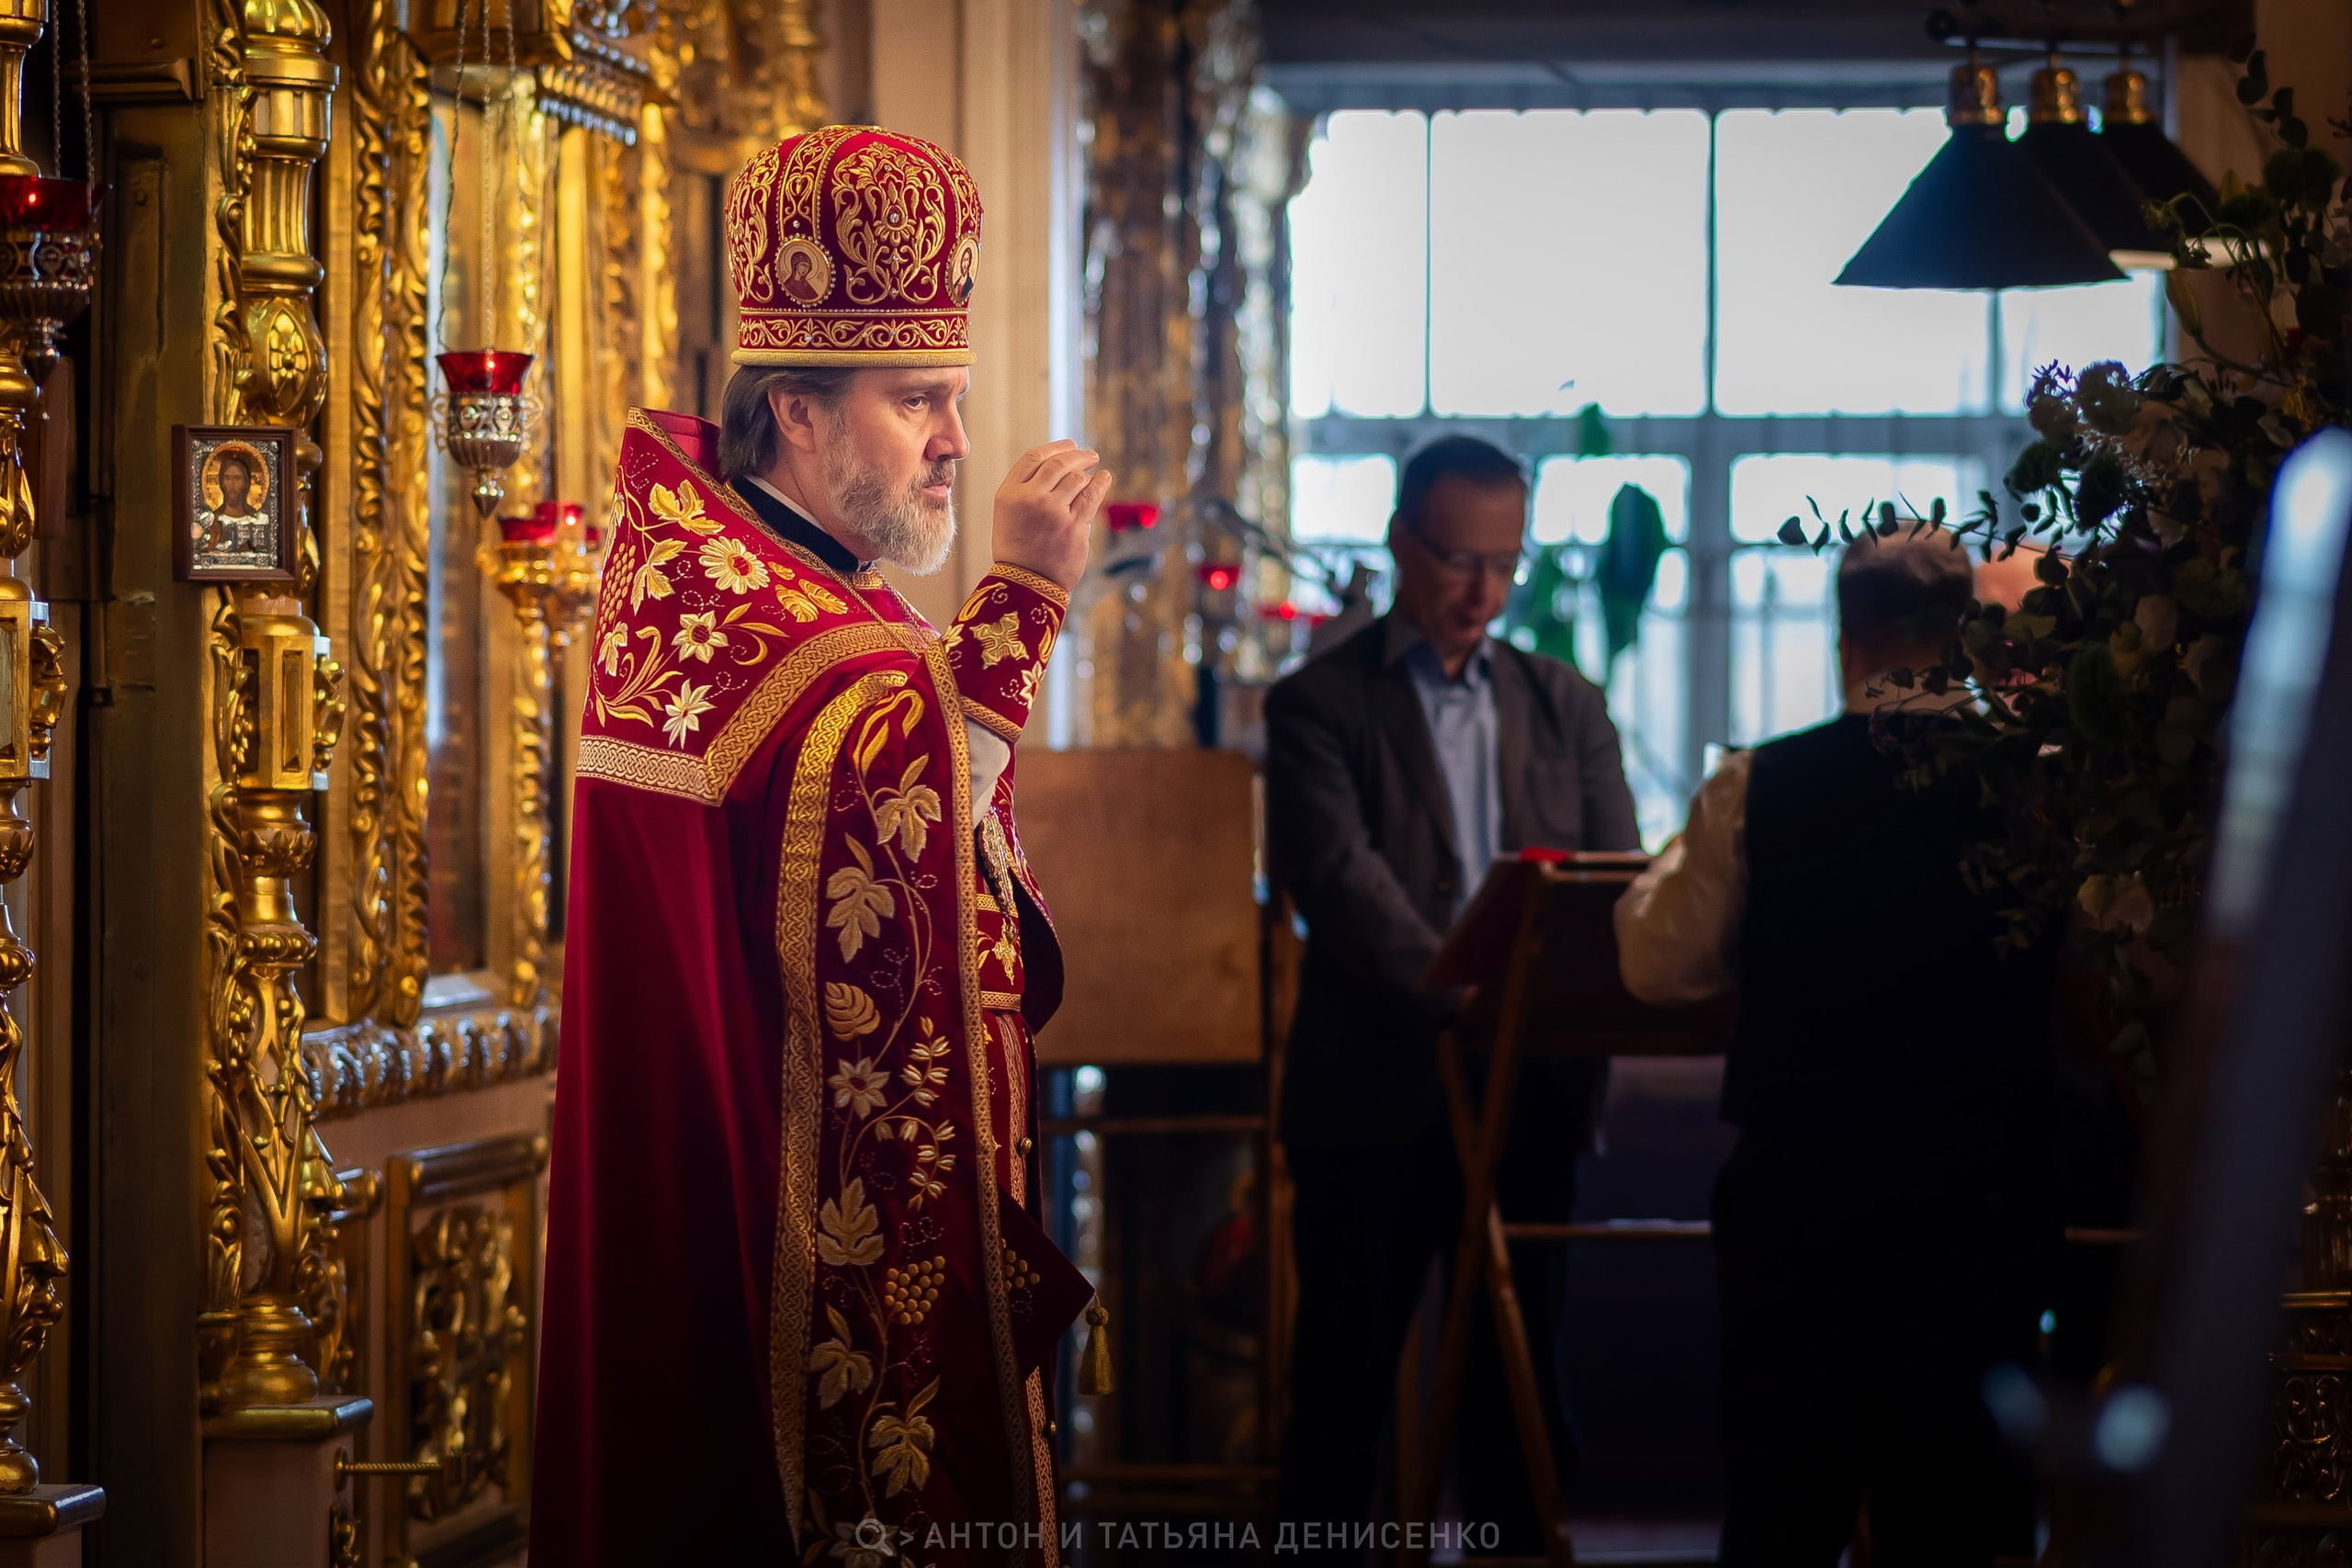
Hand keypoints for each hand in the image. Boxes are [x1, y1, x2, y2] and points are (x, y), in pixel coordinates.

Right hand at [993, 440, 1109, 590]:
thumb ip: (1028, 491)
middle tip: (1089, 455)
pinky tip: (1104, 477)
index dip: (1055, 448)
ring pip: (1076, 479)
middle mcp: (1029, 498)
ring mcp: (1052, 511)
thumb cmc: (1018, 551)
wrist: (1024, 585)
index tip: (1070, 445)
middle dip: (1077, 455)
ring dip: (1087, 474)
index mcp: (1008, 494)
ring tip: (1095, 472)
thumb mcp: (1010, 516)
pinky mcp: (1073, 526)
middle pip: (1058, 464)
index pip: (1034, 458)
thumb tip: (1062, 469)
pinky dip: (1100, 483)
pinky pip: (1091, 496)